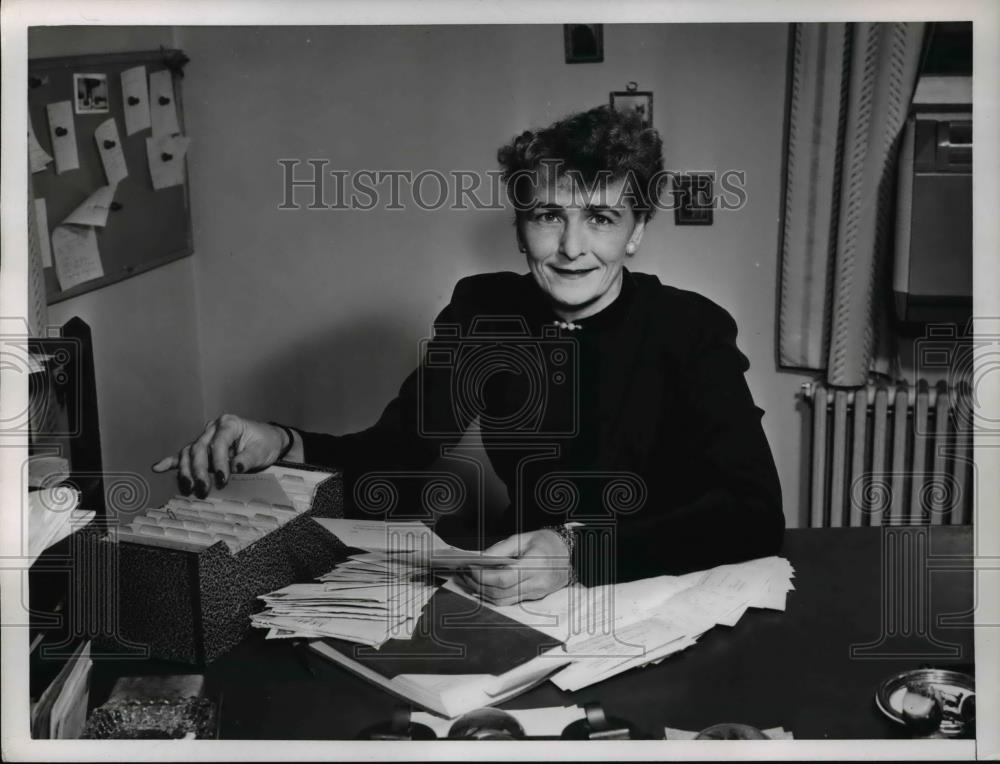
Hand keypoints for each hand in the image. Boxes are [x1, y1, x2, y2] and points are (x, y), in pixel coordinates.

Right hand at [151, 414, 287, 497]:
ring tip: (188, 487)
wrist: (268, 440)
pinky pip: (185, 454)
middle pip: (199, 448)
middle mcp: (213, 428)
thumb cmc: (265, 443)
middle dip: (200, 470)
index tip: (222, 479)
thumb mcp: (262, 450)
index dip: (219, 462)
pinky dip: (172, 462)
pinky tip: (158, 468)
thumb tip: (234, 467)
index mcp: (229, 423)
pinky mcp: (202, 447)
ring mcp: (205, 436)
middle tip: (203, 488)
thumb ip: (248, 458)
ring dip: (186, 471)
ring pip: (189, 452)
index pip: (218, 443)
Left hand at [454, 529, 571, 605]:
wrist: (567, 551)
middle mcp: (537, 583)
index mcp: (535, 565)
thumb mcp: (522, 538)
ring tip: (470, 580)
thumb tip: (480, 560)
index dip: (482, 576)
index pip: (502, 579)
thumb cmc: (545, 542)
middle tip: (464, 574)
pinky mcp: (534, 597)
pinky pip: (509, 601)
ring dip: (483, 593)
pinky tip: (484, 586)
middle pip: (500, 593)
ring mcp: (536, 593)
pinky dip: (494, 595)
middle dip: (477, 585)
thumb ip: (500, 549)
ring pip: (503, 601)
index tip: (469, 568)